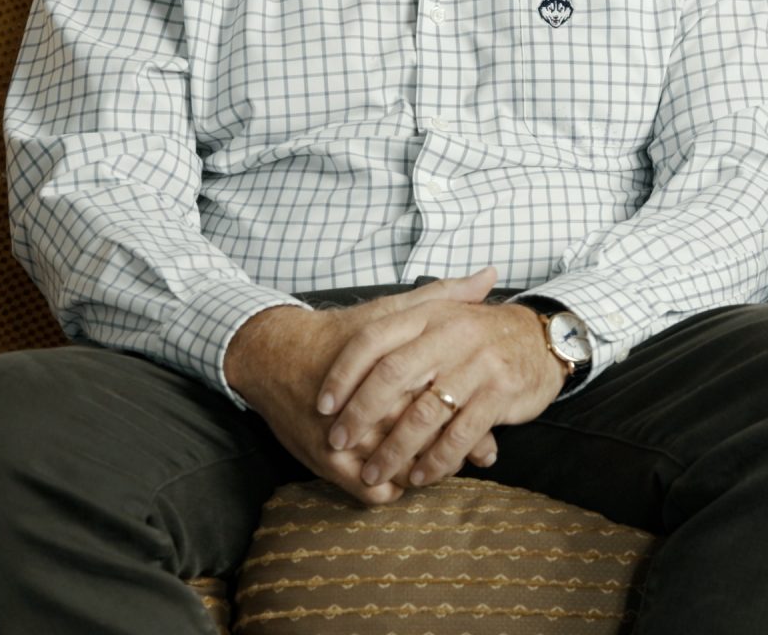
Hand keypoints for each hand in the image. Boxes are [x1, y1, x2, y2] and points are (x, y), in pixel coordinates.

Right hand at [221, 277, 505, 506]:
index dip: (472, 414)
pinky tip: (400, 474)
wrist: (278, 357)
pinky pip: (375, 493)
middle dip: (454, 448)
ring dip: (423, 471)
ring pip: (406, 473)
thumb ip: (443, 296)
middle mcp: (376, 410)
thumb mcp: (391, 311)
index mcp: (399, 373)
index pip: (450, 405)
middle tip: (466, 445)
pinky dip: (392, 488)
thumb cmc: (341, 334)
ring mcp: (353, 442)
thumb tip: (489, 276)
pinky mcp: (331, 465)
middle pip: (431, 443)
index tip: (479, 412)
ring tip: (432, 460)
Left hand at [318, 268, 568, 492]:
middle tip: (337, 442)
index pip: (373, 340)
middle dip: (360, 415)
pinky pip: (460, 434)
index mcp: (429, 315)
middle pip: (392, 376)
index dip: (343, 374)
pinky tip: (419, 475)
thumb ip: (401, 319)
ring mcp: (477, 365)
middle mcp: (451, 335)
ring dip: (394, 448)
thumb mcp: (444, 315)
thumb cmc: (482, 333)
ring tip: (374, 472)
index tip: (322, 404)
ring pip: (424, 413)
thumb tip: (344, 330)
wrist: (543, 339)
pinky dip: (436, 460)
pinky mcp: (500, 394)